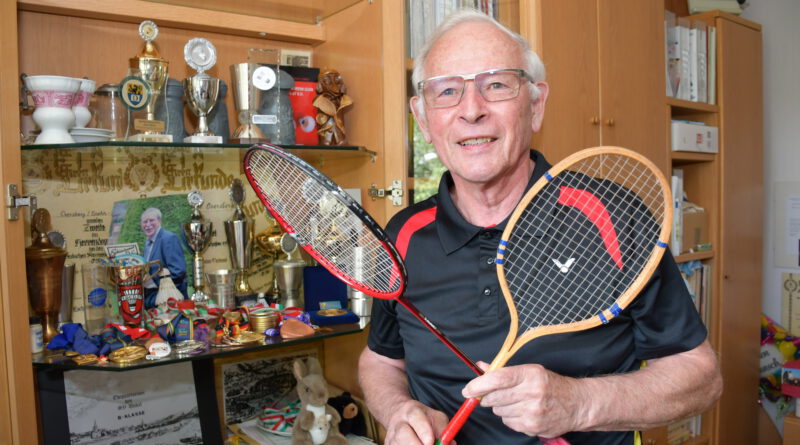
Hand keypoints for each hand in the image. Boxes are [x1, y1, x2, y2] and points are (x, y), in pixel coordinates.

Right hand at [383, 399, 453, 444]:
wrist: (399, 416)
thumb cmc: (422, 419)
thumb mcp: (435, 417)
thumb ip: (444, 430)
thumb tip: (450, 444)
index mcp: (411, 412)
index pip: (416, 418)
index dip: (424, 431)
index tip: (431, 442)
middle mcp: (398, 423)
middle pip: (403, 435)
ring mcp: (391, 436)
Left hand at [461, 362, 580, 437]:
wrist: (576, 404)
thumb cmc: (550, 385)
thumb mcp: (530, 371)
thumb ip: (503, 370)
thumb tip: (480, 367)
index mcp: (530, 374)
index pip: (497, 379)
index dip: (478, 385)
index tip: (468, 389)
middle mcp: (531, 392)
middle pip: (494, 398)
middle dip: (487, 397)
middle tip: (493, 394)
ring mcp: (532, 411)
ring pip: (499, 411)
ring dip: (501, 407)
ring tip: (516, 402)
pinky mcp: (532, 426)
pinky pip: (508, 422)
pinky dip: (510, 417)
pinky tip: (523, 412)